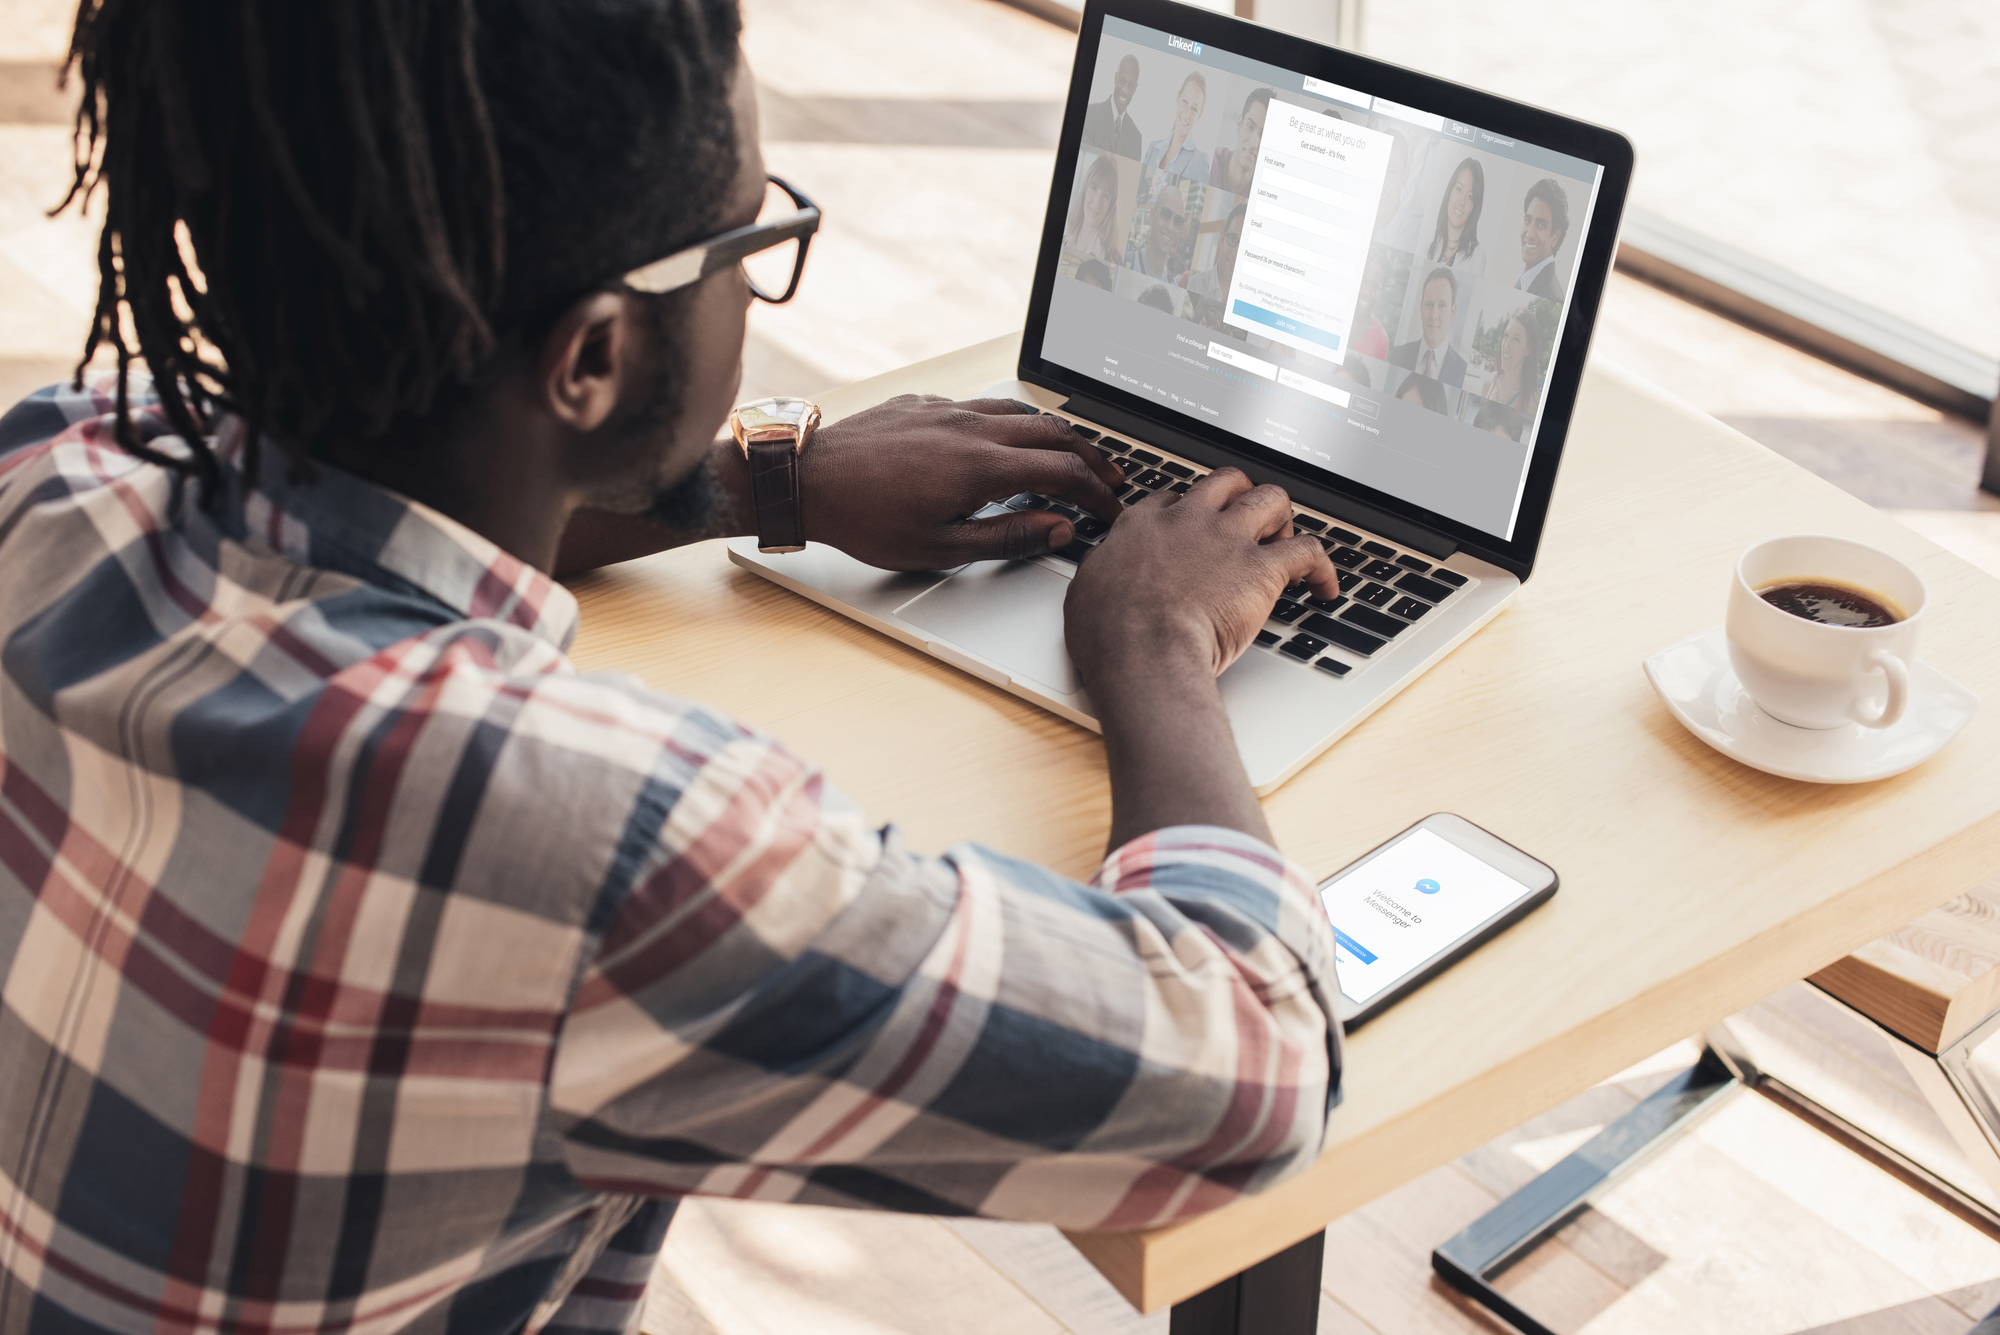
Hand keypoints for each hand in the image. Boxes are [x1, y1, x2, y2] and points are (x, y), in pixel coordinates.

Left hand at [799, 395, 1125, 569]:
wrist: (807, 479)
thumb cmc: (865, 520)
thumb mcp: (941, 548)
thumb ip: (1008, 537)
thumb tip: (1059, 527)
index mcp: (982, 467)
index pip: (1064, 472)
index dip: (1098, 494)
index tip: (1111, 511)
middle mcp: (971, 428)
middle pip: (1054, 432)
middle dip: (1091, 456)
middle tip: (1110, 478)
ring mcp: (948, 410)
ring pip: (1021, 411)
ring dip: (1055, 434)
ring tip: (1070, 455)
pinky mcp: (925, 403)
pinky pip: (981, 404)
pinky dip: (1010, 422)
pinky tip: (1005, 439)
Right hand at [1065, 468, 1339, 684]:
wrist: (1142, 650)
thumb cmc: (1109, 633)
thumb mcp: (1086, 591)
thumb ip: (1102, 572)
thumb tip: (1101, 574)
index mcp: (1143, 525)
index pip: (1173, 498)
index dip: (1189, 510)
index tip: (1194, 528)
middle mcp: (1188, 521)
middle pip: (1226, 482)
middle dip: (1241, 496)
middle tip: (1247, 522)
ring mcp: (1228, 539)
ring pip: (1271, 499)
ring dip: (1282, 518)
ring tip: (1284, 542)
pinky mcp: (1262, 567)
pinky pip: (1309, 551)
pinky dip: (1324, 567)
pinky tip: (1325, 586)